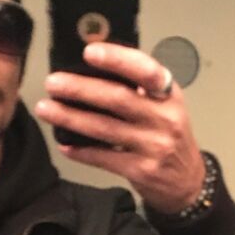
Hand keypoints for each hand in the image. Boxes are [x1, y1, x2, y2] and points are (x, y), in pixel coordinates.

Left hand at [34, 42, 204, 213]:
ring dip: (71, 118)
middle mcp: (164, 118)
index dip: (117, 59)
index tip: (90, 52)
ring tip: (47, 109)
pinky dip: (81, 151)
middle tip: (54, 83)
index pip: (145, 70)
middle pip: (117, 98)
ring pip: (105, 128)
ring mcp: (154, 145)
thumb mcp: (164, 107)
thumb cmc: (170, 139)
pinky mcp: (141, 170)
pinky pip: (104, 158)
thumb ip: (137, 90)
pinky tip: (64, 143)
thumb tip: (92, 71)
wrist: (187, 182)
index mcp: (168, 95)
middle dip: (80, 88)